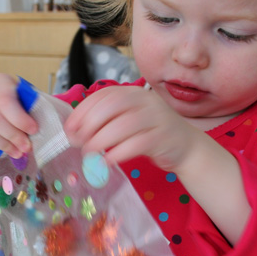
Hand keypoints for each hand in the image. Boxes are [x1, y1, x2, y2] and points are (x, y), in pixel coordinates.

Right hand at [0, 73, 37, 157]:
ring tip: (17, 152)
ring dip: (3, 146)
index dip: (20, 119)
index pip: (5, 101)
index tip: (33, 131)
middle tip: (26, 147)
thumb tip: (40, 132)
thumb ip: (31, 111)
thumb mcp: (24, 100)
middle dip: (13, 136)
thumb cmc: (15, 103)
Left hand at [64, 85, 196, 171]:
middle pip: (111, 106)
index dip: (82, 111)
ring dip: (101, 140)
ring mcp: (156, 117)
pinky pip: (137, 144)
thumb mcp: (129, 121)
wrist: (186, 146)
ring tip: (89, 154)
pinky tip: (107, 161)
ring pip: (123, 125)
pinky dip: (118, 153)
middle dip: (89, 124)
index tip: (70, 129)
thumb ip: (107, 121)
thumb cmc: (152, 134)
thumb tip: (76, 131)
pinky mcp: (163, 137)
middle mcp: (145, 100)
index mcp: (133, 93)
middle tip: (78, 142)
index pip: (102, 96)